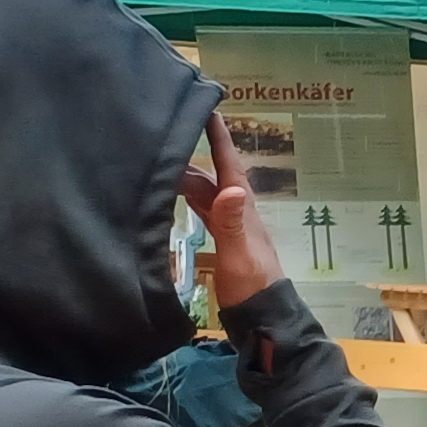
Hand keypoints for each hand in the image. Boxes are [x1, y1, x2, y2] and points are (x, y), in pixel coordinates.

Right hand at [179, 112, 281, 310]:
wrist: (263, 316)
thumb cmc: (251, 285)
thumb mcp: (238, 253)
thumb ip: (231, 222)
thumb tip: (231, 187)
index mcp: (242, 210)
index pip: (229, 167)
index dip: (219, 139)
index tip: (209, 110)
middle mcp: (238, 212)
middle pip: (214, 175)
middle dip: (196, 152)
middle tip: (169, 132)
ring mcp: (231, 225)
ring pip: (207, 191)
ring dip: (188, 176)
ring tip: (163, 159)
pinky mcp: (223, 239)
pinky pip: (205, 209)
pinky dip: (190, 198)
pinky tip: (177, 194)